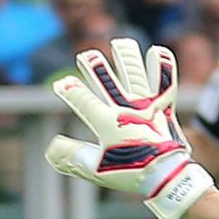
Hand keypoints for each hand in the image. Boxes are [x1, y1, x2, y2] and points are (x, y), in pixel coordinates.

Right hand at [45, 38, 214, 218]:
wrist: (168, 176)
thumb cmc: (132, 173)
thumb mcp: (96, 170)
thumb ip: (71, 157)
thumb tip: (50, 147)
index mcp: (107, 123)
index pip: (82, 100)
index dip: (70, 90)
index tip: (62, 85)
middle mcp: (126, 109)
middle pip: (106, 80)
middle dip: (94, 66)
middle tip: (85, 55)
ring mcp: (147, 105)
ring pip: (134, 73)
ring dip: (126, 56)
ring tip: (120, 42)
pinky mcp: (165, 106)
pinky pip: (165, 81)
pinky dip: (162, 65)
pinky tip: (158, 50)